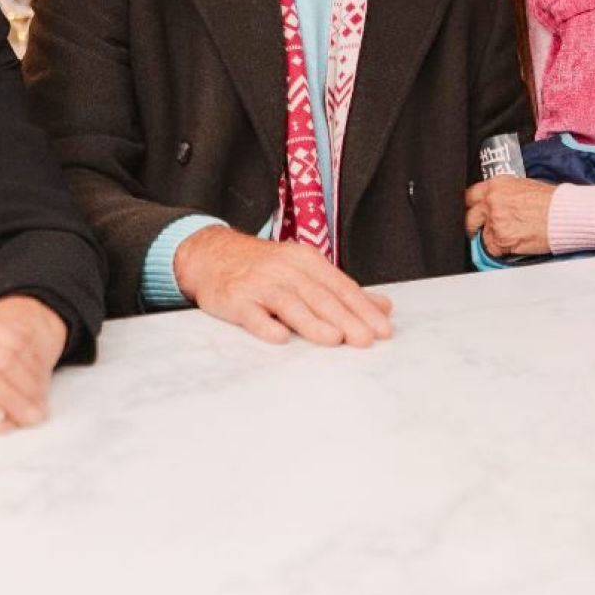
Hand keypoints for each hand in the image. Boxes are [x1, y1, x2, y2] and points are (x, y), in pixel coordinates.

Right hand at [173, 226, 394, 345]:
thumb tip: (384, 306)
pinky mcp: (235, 299)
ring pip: (289, 303)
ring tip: (333, 339)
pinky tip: (279, 338)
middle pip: (319, 296)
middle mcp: (284, 269)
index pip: (340, 286)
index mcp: (305, 260)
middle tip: (365, 340)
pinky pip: (251, 313)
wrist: (210, 254)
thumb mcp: (304, 269)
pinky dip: (265, 325)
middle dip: (345, 318)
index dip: (362, 308)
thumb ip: (341, 289)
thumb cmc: (264, 267)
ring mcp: (258, 284)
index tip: (383, 329)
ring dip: (312, 322)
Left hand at [464, 177, 554, 255]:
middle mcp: (492, 201)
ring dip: (493, 239)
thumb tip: (494, 203)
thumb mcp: (523, 186)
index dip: (472, 207)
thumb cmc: (553, 201)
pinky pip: (492, 249)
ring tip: (513, 236)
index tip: (474, 213)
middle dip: (474, 225)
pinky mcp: (501, 239)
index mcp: (496, 185)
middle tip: (483, 230)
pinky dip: (502, 250)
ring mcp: (495, 220)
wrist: (568, 214)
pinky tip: (516, 244)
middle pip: (469, 217)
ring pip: (482, 236)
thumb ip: (503, 194)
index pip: (470, 196)